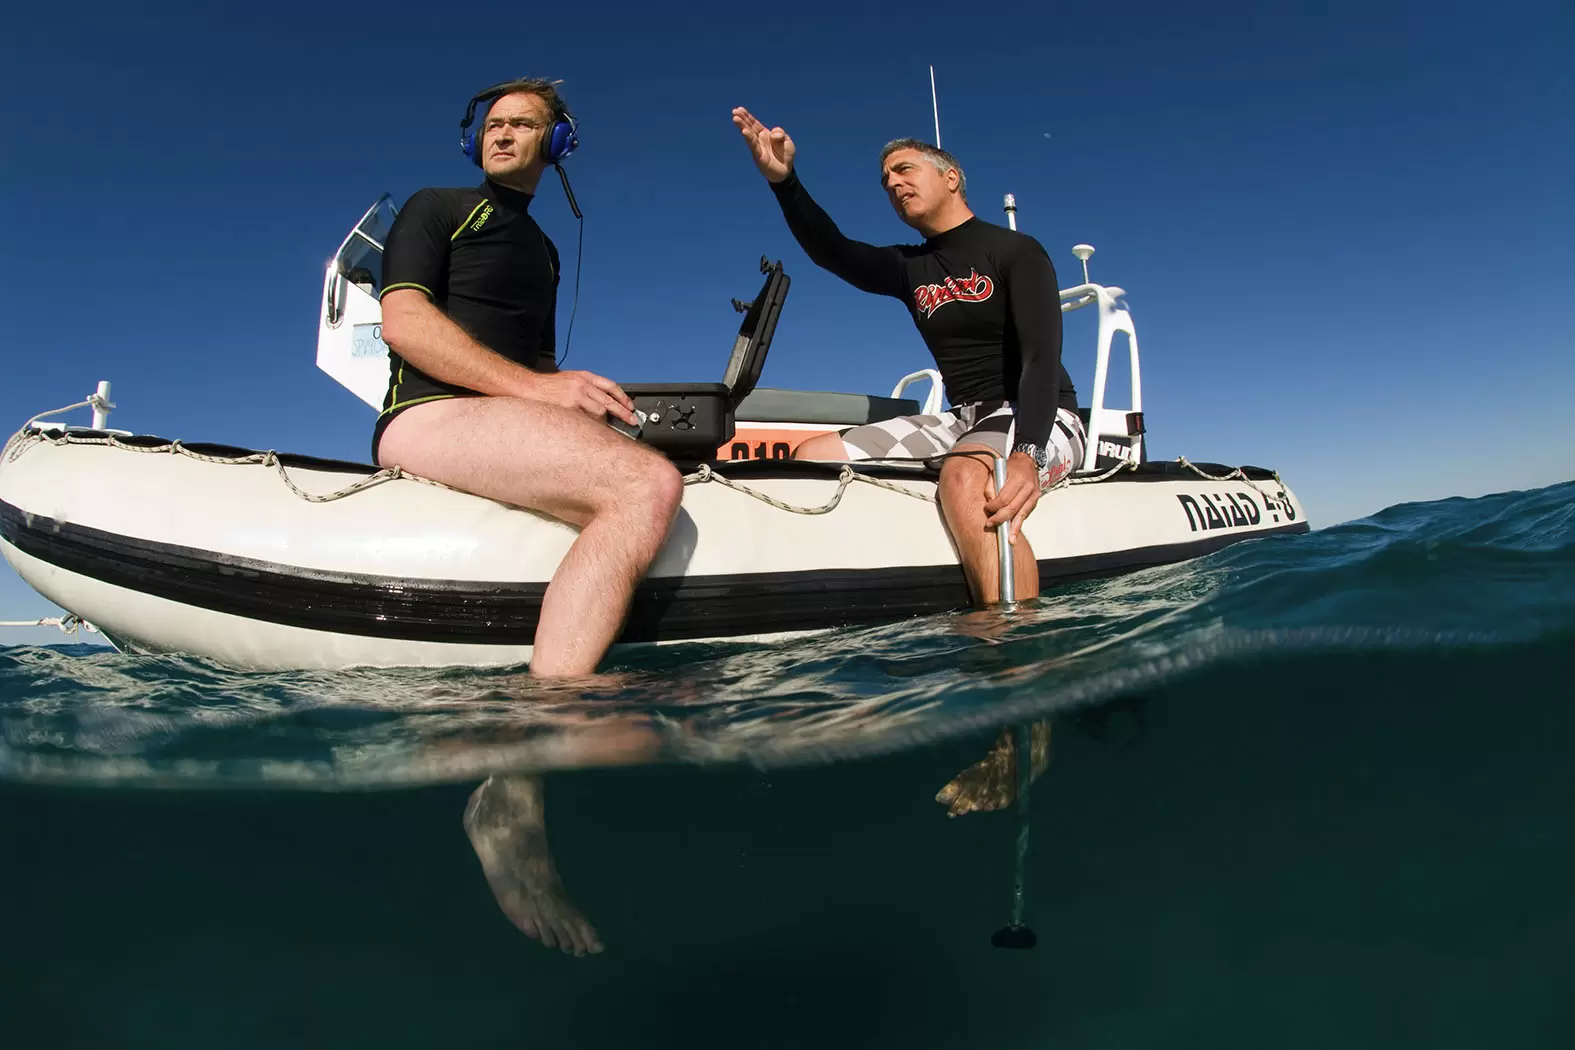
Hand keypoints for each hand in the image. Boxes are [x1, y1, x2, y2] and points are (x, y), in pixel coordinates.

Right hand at [523, 370, 637, 425]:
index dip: (623, 397)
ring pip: (600, 412)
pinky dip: (590, 425)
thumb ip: (586, 388)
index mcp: (584, 376)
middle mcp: (582, 385)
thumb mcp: (570, 379)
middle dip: (623, 413)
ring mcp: (576, 396)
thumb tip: (604, 402)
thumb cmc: (547, 387)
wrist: (528, 388)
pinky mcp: (569, 408)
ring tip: (603, 426)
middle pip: (609, 401)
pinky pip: (586, 420)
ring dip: (603, 421)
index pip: (610, 386)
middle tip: (632, 421)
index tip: (631, 406)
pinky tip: (590, 429)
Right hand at [731, 107, 794, 182]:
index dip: (747, 116)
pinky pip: (753, 145)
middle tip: (734, 111)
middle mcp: (759, 140)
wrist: (786, 172)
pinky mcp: (758, 155)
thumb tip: (772, 133)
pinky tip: (744, 131)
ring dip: (742, 126)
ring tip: (735, 118)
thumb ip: (780, 133)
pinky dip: (749, 138)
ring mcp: (758, 147)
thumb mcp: (787, 141)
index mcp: (765, 134)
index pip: (754, 124)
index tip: (739, 109)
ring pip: (749, 135)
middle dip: (742, 119)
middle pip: (749, 127)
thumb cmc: (786, 156)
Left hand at [982, 453, 1042, 544]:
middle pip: (1013, 508)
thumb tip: (989, 502)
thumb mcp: (996, 471)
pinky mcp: (1035, 499)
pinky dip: (1019, 522)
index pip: (1004, 498)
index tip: (987, 509)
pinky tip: (1014, 531)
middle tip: (991, 524)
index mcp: (1017, 478)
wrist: (1027, 461)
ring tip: (1008, 538)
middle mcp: (1028, 487)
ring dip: (1013, 527)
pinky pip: (1026, 513)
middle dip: (1001, 519)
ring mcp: (1033, 494)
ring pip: (1022, 514)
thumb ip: (991, 486)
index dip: (994, 506)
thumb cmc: (1011, 466)